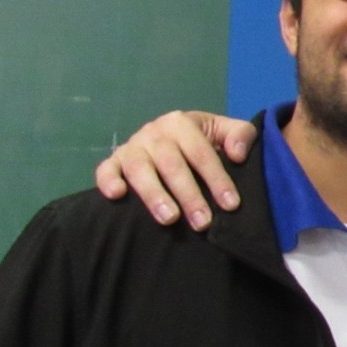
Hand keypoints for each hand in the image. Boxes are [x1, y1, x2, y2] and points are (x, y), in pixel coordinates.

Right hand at [95, 111, 256, 229]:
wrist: (170, 135)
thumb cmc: (202, 139)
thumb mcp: (225, 130)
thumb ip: (240, 135)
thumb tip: (237, 154)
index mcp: (181, 123)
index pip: (201, 152)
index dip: (217, 179)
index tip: (230, 205)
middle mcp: (154, 133)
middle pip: (171, 164)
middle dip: (189, 195)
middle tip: (202, 223)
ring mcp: (132, 146)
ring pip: (139, 169)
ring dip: (153, 194)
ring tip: (169, 219)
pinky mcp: (114, 161)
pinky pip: (105, 169)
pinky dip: (108, 181)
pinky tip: (117, 196)